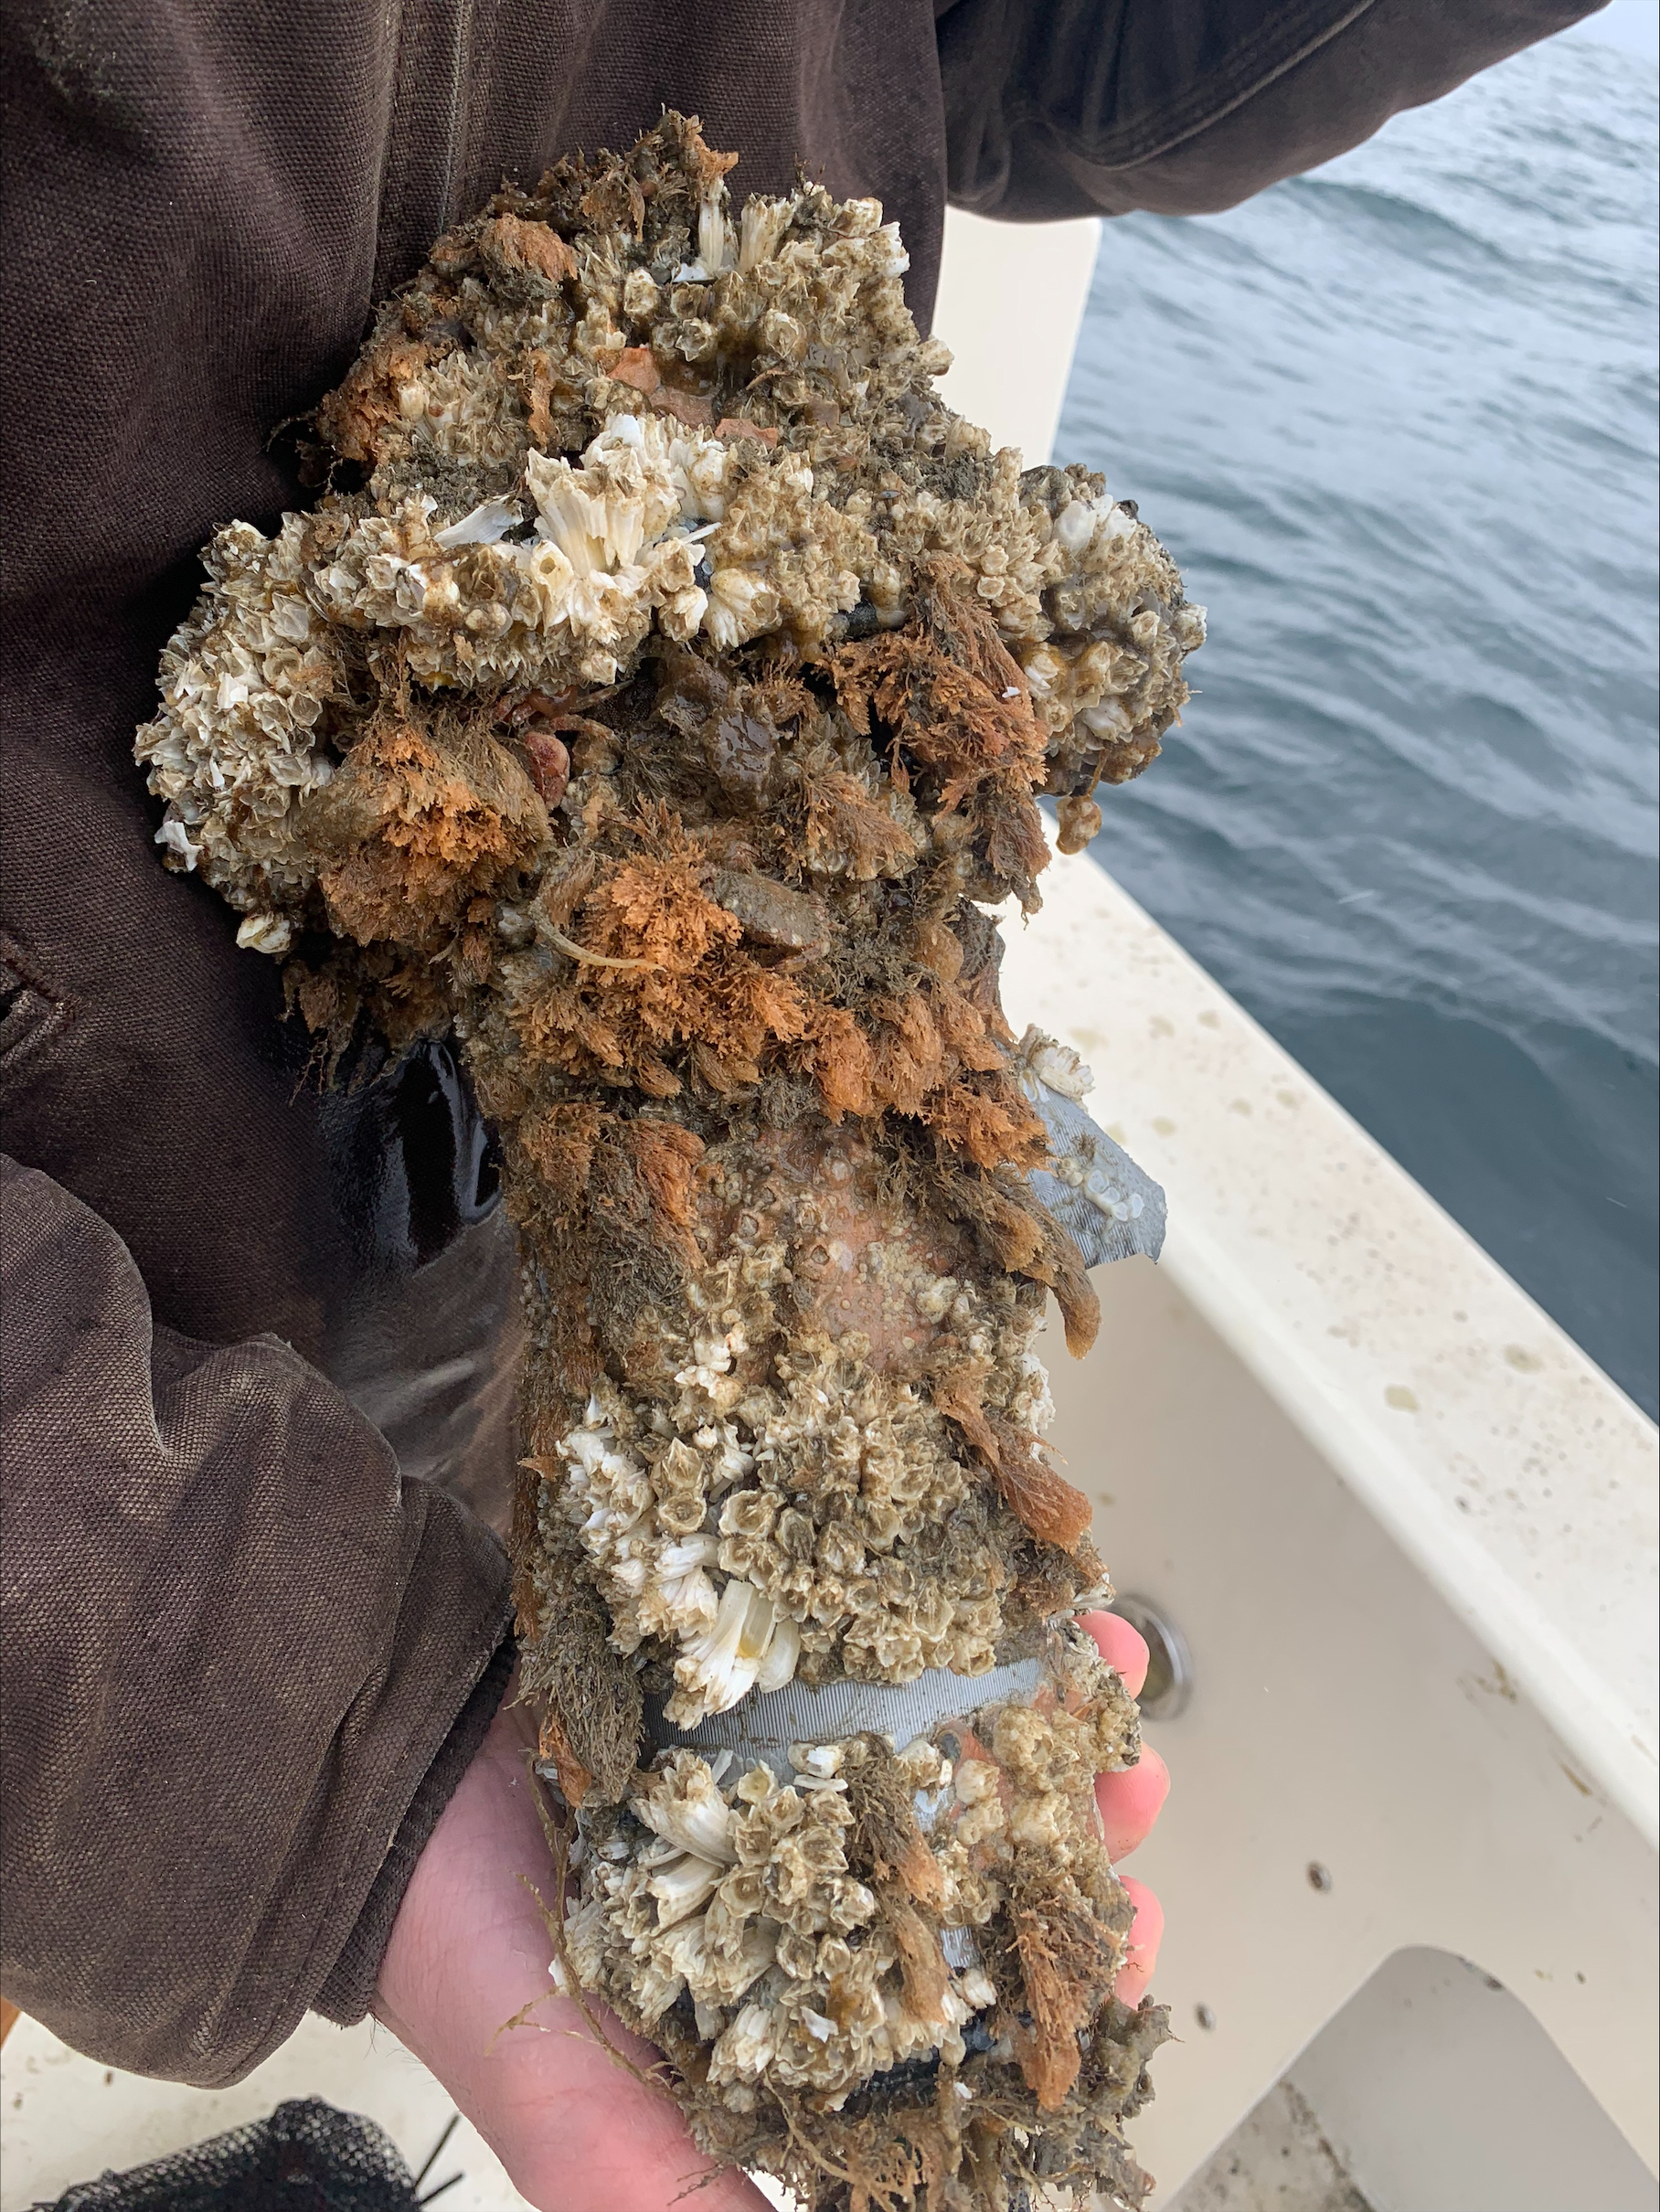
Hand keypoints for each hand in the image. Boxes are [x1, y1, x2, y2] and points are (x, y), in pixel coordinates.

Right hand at [376, 1633, 1168, 2210]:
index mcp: (805, 2005)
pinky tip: (1022, 1599)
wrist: (385, 1789)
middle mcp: (819, 1882)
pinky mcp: (770, 1665)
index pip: (974, 2015)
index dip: (1066, 1989)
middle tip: (1133, 1796)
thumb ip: (699, 2210)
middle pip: (987, 1864)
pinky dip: (957, 1619)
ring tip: (1111, 1682)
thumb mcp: (594, 2137)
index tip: (1133, 1941)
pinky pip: (884, 1637)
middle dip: (1077, 1833)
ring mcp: (799, 1764)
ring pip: (957, 1742)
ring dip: (1042, 1716)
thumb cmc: (487, 1968)